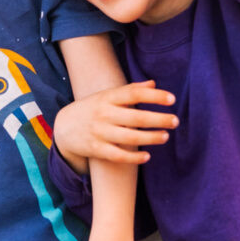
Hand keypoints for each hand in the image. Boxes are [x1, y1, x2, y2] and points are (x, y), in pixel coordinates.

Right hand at [54, 80, 177, 170]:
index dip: (154, 96)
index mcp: (108, 97)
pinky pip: (118, 155)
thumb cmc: (92, 109)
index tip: (172, 99)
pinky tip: (147, 156)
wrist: (63, 127)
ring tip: (165, 136)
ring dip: (151, 138)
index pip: (134, 94)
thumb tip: (154, 83)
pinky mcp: (96, 150)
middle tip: (175, 121)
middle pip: (136, 117)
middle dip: (158, 119)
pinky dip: (134, 157)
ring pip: (130, 137)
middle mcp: (104, 114)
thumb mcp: (107, 96)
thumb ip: (130, 90)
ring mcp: (100, 132)